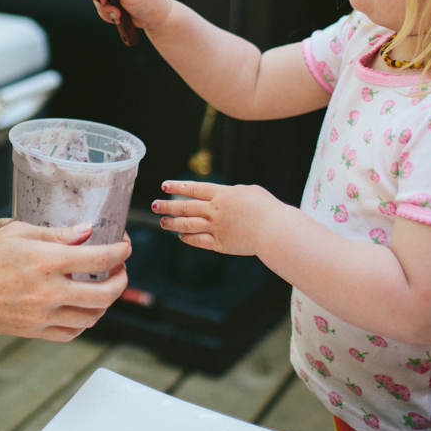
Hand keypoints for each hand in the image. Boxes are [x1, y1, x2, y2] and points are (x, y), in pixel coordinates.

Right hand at [0, 220, 130, 341]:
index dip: (120, 251)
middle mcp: (50, 292)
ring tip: (105, 287)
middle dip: (122, 279)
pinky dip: (86, 322)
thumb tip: (87, 232)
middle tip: (120, 268)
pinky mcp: (36, 332)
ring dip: (107, 302)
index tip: (124, 245)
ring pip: (93, 317)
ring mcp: (44, 316)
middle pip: (105, 294)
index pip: (99, 258)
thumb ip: (56, 234)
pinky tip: (83, 308)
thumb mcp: (16, 232)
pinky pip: (73, 333)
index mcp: (46, 262)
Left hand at [152, 180, 280, 256]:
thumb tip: (223, 196)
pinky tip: (180, 236)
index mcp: (222, 194)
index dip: (178, 187)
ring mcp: (216, 228)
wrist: (275, 230)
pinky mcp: (220, 244)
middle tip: (155, 204)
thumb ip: (233, 193)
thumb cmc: (267, 209)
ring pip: (187, 224)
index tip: (165, 185)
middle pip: (185, 206)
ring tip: (162, 221)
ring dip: (172, 222)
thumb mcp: (249, 192)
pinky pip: (198, 241)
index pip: (194, 188)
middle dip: (168, 205)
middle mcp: (215, 210)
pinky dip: (187, 238)